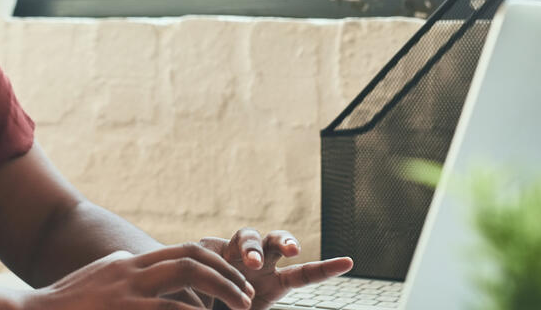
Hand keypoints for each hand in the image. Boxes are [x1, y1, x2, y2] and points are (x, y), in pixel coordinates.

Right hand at [22, 244, 255, 309]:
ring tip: (241, 308)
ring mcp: (127, 289)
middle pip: (191, 257)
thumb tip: (157, 293)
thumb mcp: (99, 287)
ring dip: (222, 291)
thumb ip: (126, 284)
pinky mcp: (126, 309)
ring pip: (189, 277)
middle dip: (225, 274)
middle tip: (246, 296)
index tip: (233, 284)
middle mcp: (130, 270)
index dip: (214, 267)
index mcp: (127, 264)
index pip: (182, 254)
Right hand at [197, 228, 352, 309]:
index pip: (303, 274)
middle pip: (277, 242)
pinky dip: (219, 256)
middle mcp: (258, 262)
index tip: (348, 263)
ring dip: (253, 247)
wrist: (192, 305)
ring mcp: (234, 254)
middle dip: (286, 241)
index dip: (325, 268)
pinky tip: (216, 267)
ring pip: (249, 236)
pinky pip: (219, 246)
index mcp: (273, 282)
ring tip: (252, 262)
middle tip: (293, 250)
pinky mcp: (210, 251)